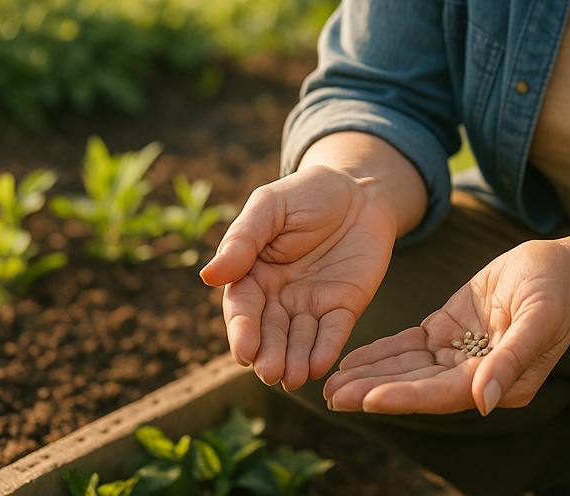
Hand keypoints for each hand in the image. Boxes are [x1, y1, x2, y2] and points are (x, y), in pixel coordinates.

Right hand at [200, 164, 398, 391]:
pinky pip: (334, 332)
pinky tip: (321, 366)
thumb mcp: (271, 206)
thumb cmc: (308, 194)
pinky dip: (327, 349)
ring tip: (292, 378)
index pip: (243, 308)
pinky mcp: (344, 306)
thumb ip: (244, 238)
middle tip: (270, 372)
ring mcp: (312, 304)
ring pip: (299, 340)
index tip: (245, 350)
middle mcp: (279, 297)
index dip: (242, 330)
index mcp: (253, 274)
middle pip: (269, 332)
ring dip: (294, 360)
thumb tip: (209, 275)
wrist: (360, 191)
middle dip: (269, 354)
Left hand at [324, 239, 569, 415]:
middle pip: (418, 386)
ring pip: (408, 368)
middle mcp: (476, 376)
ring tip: (330, 383)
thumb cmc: (555, 291)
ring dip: (371, 374)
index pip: (444, 393)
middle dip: (374, 390)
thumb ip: (512, 359)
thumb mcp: (540, 319)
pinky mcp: (448, 330)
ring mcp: (459, 354)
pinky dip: (382, 352)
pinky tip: (353, 358)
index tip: (367, 398)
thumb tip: (486, 401)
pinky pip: (410, 345)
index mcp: (500, 381)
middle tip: (331, 397)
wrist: (557, 264)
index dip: (405, 396)